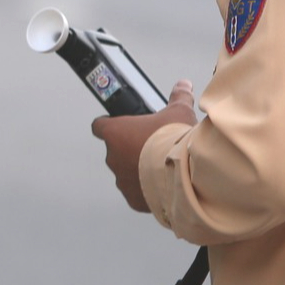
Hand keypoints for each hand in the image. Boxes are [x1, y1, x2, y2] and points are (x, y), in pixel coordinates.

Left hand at [89, 81, 199, 212]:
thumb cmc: (174, 142)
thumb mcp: (178, 112)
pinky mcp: (132, 199)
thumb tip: (183, 86)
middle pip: (115, 150)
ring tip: (159, 165)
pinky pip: (136, 192)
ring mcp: (121, 179)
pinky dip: (146, 189)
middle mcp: (113, 157)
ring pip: (125, 172)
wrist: (184, 174)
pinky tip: (162, 183)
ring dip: (137, 169)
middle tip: (151, 146)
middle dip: (130, 148)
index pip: (100, 126)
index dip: (107, 124)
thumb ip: (178, 98)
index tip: (116, 125)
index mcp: (115, 133)